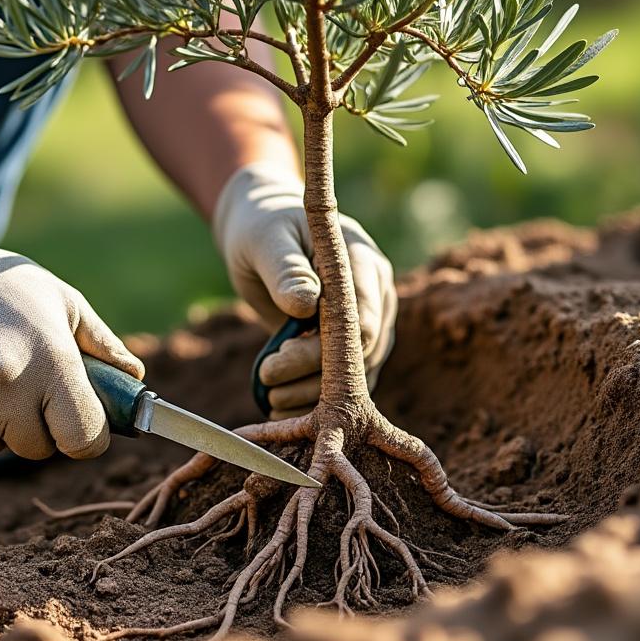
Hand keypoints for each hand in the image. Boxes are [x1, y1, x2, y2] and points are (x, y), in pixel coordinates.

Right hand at [0, 220, 143, 458]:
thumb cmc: (7, 287)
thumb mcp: (65, 303)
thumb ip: (105, 346)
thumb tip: (136, 381)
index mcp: (51, 361)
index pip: (85, 439)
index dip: (89, 436)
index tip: (83, 422)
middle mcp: (9, 387)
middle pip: (40, 448)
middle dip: (42, 426)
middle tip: (30, 387)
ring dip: (1, 425)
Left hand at [212, 163, 396, 418]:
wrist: (265, 238)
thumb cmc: (264, 230)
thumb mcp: (266, 241)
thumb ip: (285, 270)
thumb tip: (305, 304)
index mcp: (363, 262)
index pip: (363, 316)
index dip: (327, 346)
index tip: (279, 356)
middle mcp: (376, 295)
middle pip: (361, 351)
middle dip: (315, 374)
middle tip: (267, 378)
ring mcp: (369, 324)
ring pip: (356, 374)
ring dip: (313, 394)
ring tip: (270, 400)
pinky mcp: (353, 347)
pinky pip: (344, 383)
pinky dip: (313, 400)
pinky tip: (281, 410)